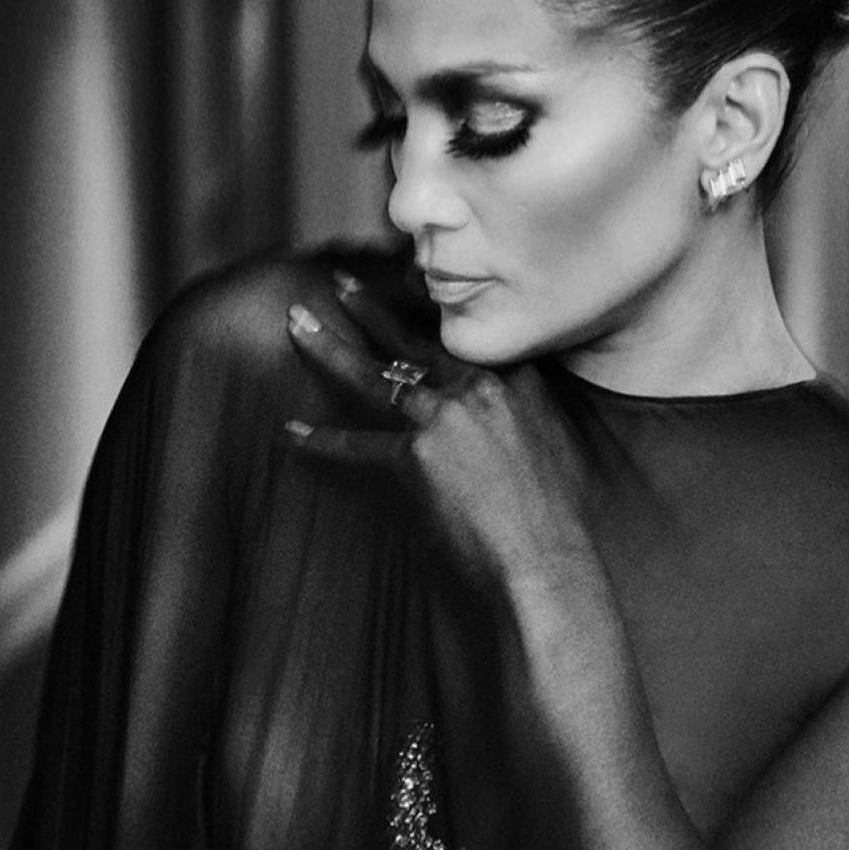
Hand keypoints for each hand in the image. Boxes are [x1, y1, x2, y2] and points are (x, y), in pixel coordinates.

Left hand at [286, 273, 599, 595]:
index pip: (462, 334)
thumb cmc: (558, 522)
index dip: (427, 309)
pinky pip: (356, 446)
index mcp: (517, 382)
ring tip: (298, 325)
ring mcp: (445, 419)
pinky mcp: (416, 458)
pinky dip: (321, 442)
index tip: (404, 287)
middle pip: (413, 340)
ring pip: (375, 375)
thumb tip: (509, 411)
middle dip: (369, 308)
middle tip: (339, 284)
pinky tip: (291, 432)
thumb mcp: (557, 446)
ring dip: (330, 348)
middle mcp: (480, 389)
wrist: (546, 565)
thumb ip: (527, 413)